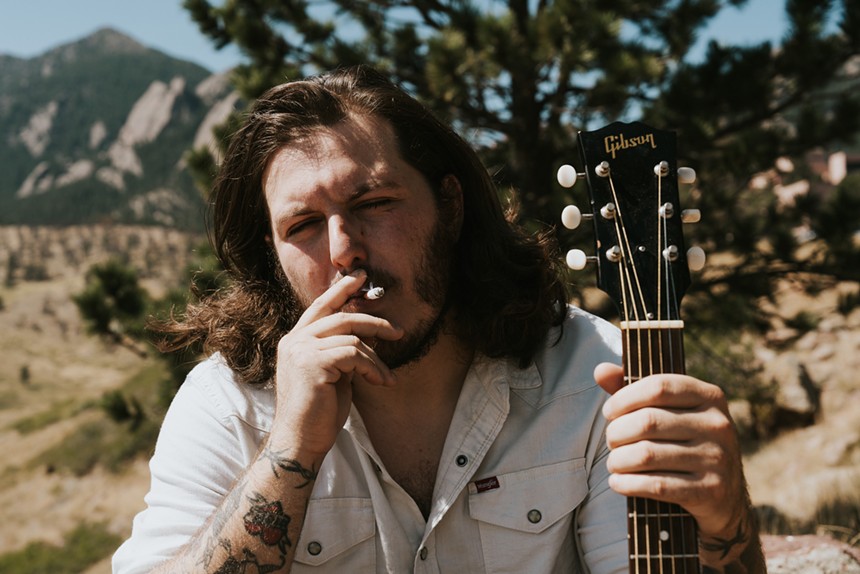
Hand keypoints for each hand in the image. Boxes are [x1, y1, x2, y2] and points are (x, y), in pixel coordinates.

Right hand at [270, 270, 403, 456]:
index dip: (342, 289)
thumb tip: (368, 336)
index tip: (362, 277)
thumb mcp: (333, 375)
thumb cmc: (318, 413)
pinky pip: (353, 354)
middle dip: (374, 320)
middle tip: (398, 331)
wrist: (300, 442)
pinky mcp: (313, 364)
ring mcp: (301, 350)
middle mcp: (294, 341)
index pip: (321, 306)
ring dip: (376, 358)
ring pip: (351, 336)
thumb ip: (343, 352)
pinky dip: (373, 367)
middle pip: (340, 315)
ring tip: (386, 377)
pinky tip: (380, 382)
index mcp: (295, 341)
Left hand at [594, 363, 749, 541]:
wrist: (724, 496)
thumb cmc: (684, 442)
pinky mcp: (710, 491)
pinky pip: (657, 485)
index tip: (609, 412)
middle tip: (611, 442)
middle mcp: (717, 424)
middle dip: (617, 433)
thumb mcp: (669, 411)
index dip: (624, 398)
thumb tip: (601, 370)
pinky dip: (628, 484)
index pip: (658, 386)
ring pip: (648, 455)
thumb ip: (634, 389)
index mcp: (709, 396)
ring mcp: (716, 459)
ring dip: (619, 460)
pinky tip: (618, 482)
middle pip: (648, 421)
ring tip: (613, 463)